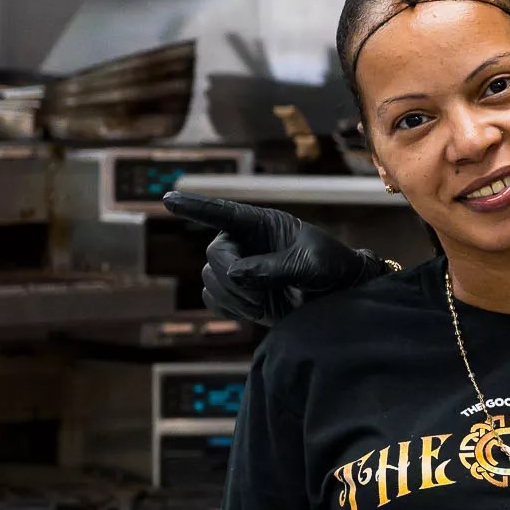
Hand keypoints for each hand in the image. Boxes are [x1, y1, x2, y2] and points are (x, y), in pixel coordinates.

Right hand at [164, 191, 388, 326]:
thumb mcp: (312, 265)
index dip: (196, 207)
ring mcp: (241, 268)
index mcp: (264, 224)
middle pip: (214, 253)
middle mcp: (246, 242)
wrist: (341, 299)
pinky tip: (253, 310)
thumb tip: (235, 273)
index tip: (168, 200)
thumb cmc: (333, 269)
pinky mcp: (239, 294)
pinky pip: (213, 299)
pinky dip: (228, 307)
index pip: (224, 213)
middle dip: (231, 276)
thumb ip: (275, 268)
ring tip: (264, 303)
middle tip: (260, 296)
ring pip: (210, 278)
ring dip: (233, 296)